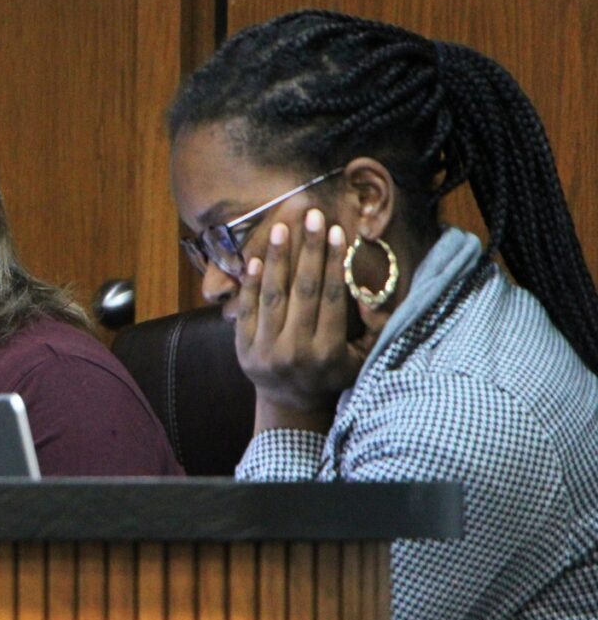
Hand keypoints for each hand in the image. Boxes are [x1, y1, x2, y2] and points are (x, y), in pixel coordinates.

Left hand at [235, 209, 373, 432]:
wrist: (290, 404)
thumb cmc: (332, 374)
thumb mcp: (362, 358)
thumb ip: (375, 328)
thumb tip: (368, 295)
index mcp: (328, 353)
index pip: (332, 298)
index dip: (334, 263)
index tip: (336, 231)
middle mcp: (296, 351)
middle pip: (304, 291)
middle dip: (309, 250)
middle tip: (312, 215)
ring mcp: (267, 351)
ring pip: (274, 296)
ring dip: (277, 259)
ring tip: (281, 228)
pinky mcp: (244, 350)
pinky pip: (248, 309)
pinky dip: (251, 283)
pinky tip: (256, 258)